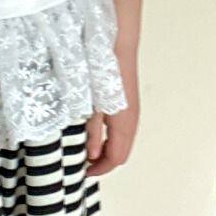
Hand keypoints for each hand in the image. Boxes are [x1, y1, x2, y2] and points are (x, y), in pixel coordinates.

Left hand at [84, 46, 139, 176]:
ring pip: (122, 142)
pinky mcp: (127, 105)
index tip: (84, 172)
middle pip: (121, 153)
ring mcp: (131, 113)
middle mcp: (131, 121)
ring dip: (106, 150)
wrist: (116, 44)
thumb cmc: (102, 71)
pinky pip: (122, 130)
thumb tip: (91, 155)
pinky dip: (110, 138)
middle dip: (103, 162)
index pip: (116, 158)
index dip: (100, 169)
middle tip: (83, 164)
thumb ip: (91, 131)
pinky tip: (95, 133)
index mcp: (123, 124)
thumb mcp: (91, 105)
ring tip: (86, 150)